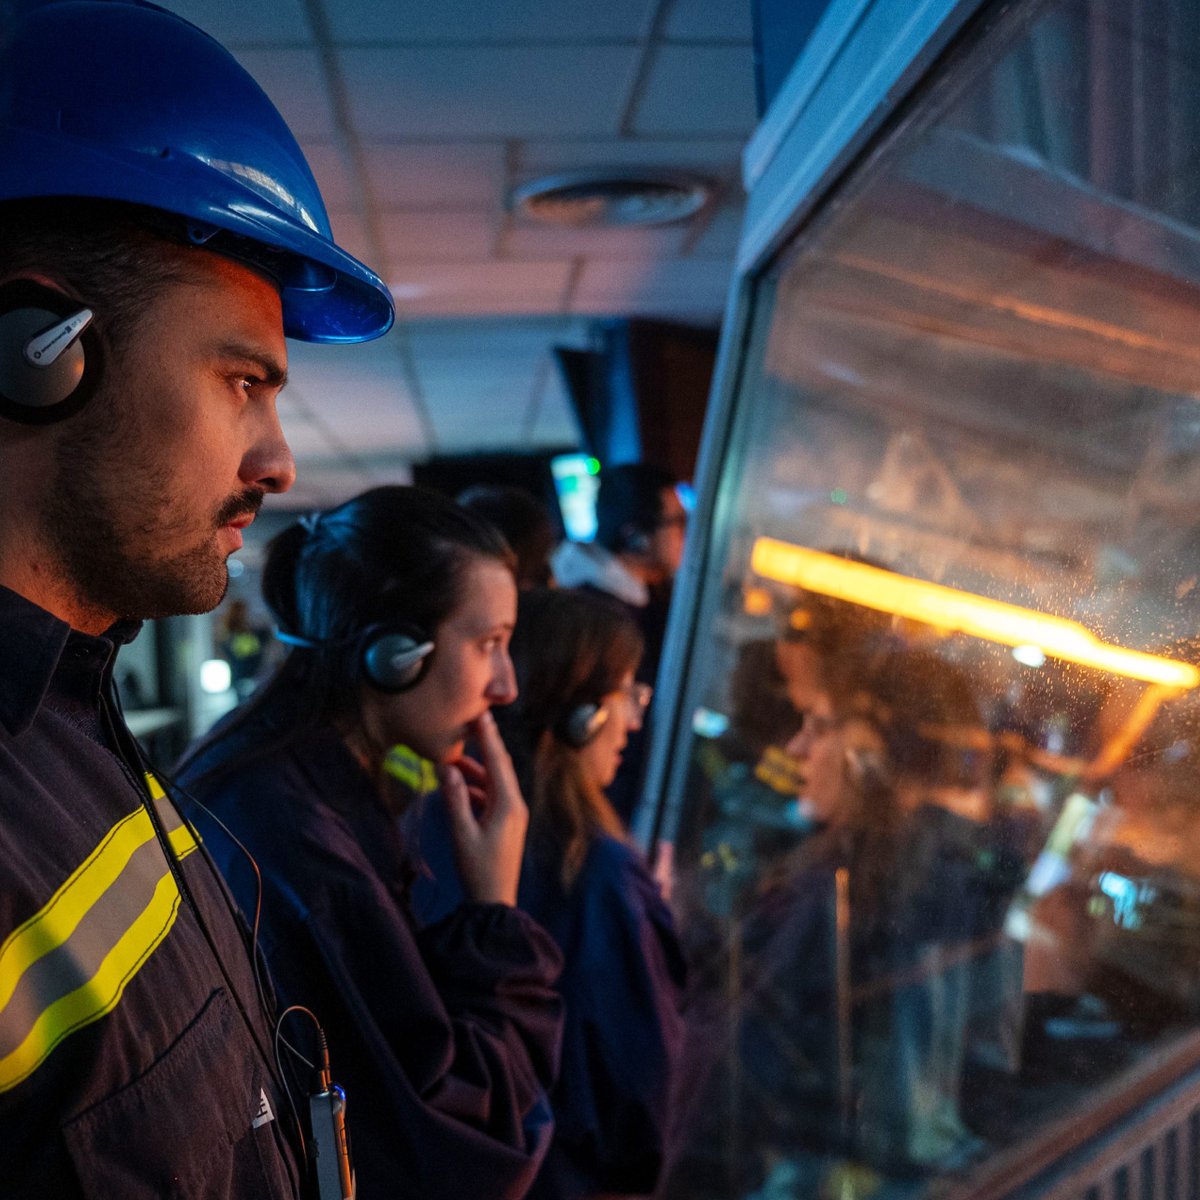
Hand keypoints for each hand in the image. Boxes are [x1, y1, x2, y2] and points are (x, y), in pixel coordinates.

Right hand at [438, 710, 527, 905]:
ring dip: (474, 769)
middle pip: (499, 767)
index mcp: (508, 804)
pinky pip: (491, 796)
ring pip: (493, 782)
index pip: (497, 762)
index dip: (488, 737)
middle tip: (472, 722)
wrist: (495, 903)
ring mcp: (512, 814)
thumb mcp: (462, 834)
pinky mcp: (505, 824)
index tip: (482, 714)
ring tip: (451, 758)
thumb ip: (454, 799)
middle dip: (484, 745)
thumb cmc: (479, 870)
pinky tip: (457, 785)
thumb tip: (447, 768)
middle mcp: (514, 805)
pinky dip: (475, 786)